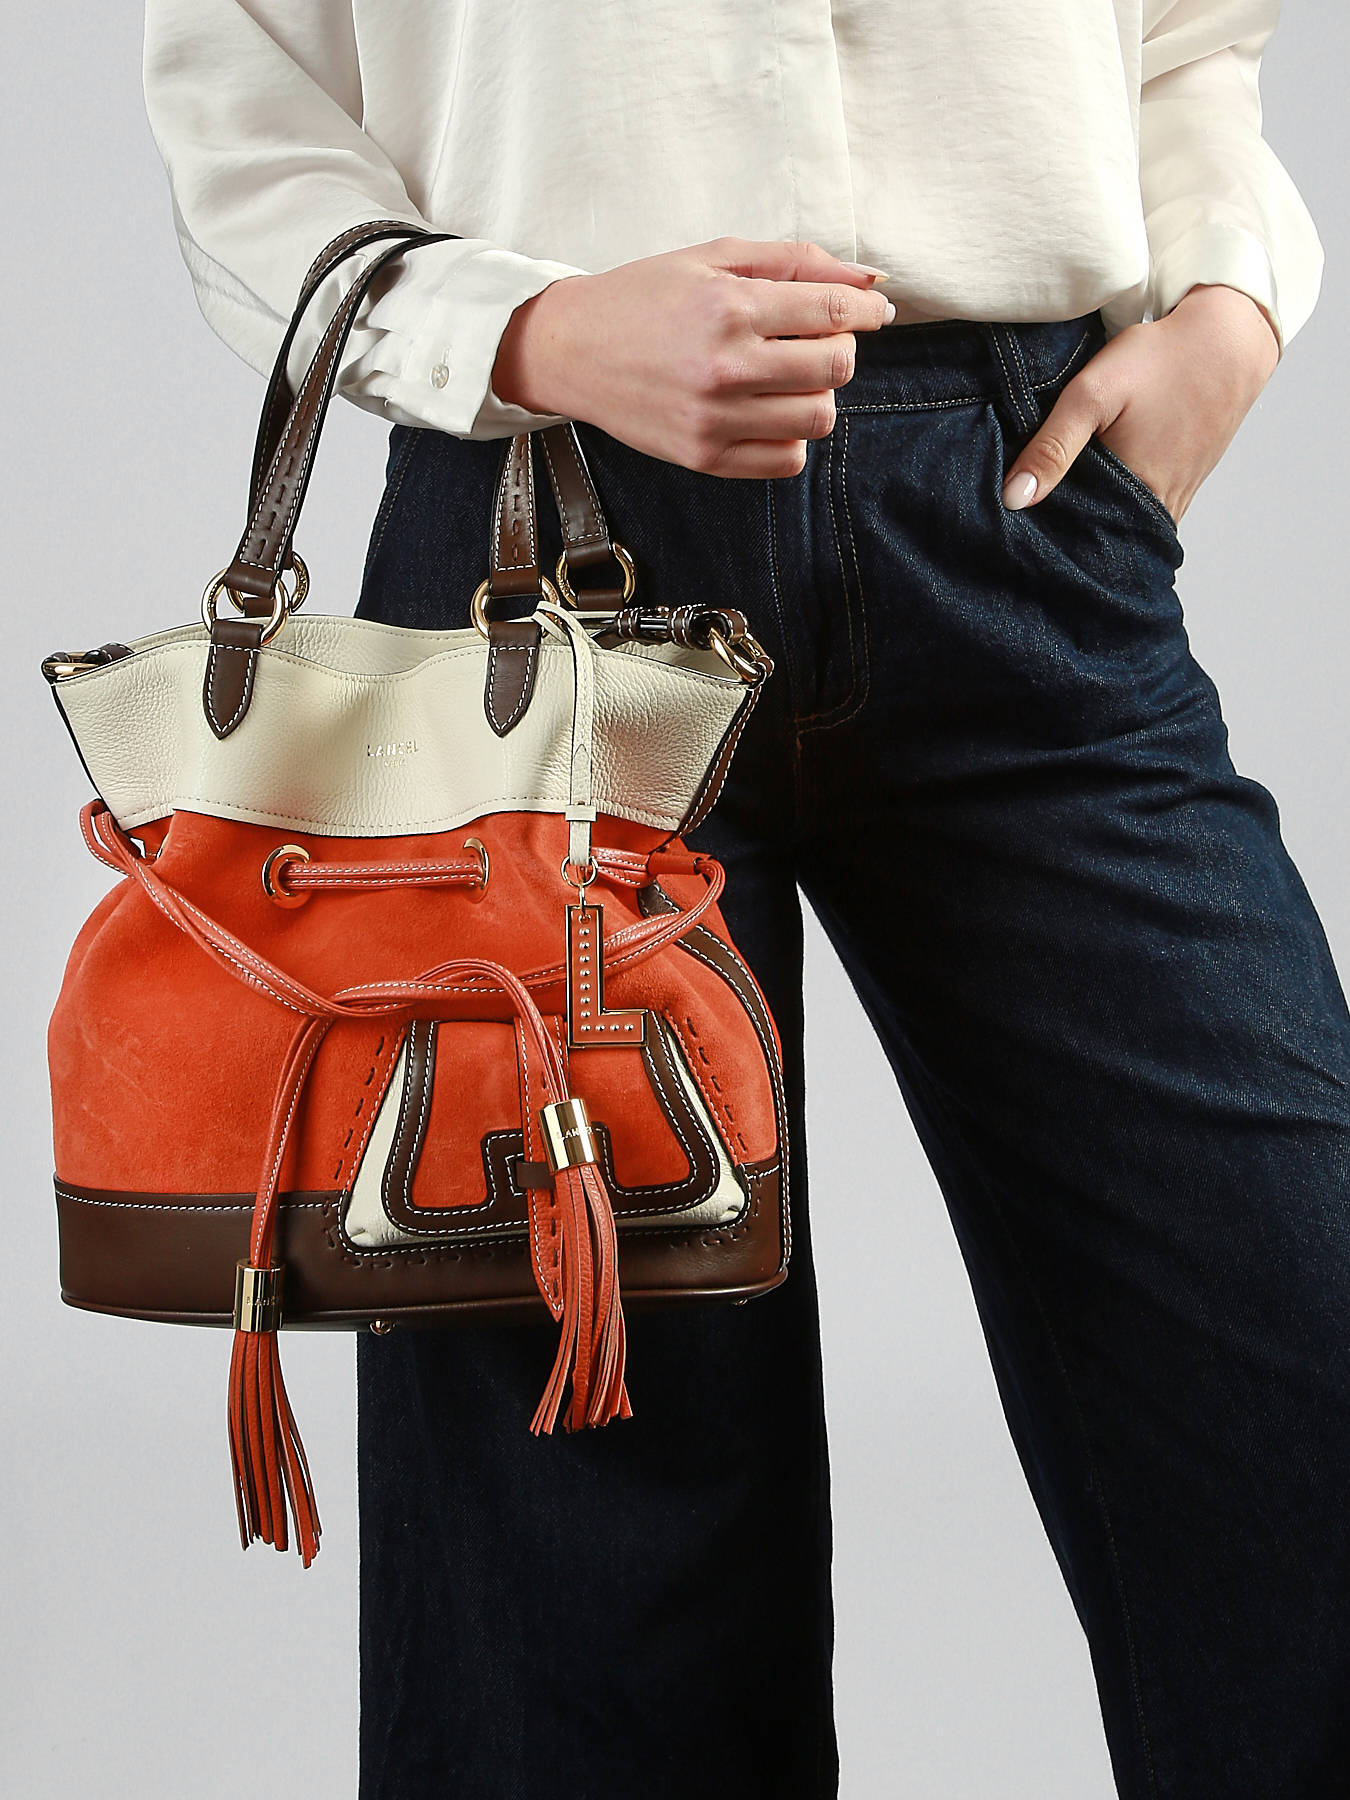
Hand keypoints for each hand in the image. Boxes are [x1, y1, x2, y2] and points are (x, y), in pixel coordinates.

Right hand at [490, 237, 895, 477]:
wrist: (572, 349)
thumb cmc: (644, 295)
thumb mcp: (714, 256)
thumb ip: (794, 261)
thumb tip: (870, 279)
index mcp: (730, 306)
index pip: (835, 312)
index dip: (868, 311)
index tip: (874, 312)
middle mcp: (725, 365)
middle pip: (836, 368)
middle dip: (842, 349)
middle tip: (819, 340)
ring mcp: (715, 418)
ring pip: (818, 418)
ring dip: (819, 394)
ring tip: (790, 376)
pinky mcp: (705, 456)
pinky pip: (786, 459)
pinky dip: (793, 435)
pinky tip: (770, 410)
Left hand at [1000, 284, 1281, 525]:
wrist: (1227, 341)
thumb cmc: (1159, 361)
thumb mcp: (1092, 394)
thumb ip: (1052, 447)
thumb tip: (1014, 499)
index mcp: (1133, 495)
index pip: (1073, 534)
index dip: (1043, 527)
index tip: (1015, 519)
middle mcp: (1158, 511)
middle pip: (1098, 535)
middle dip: (1065, 526)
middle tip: (1033, 510)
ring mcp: (1175, 503)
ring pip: (1121, 526)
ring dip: (1092, 516)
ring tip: (1061, 500)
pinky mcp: (1183, 490)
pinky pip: (1142, 513)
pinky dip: (1118, 505)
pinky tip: (1096, 487)